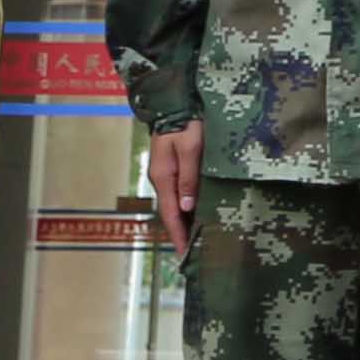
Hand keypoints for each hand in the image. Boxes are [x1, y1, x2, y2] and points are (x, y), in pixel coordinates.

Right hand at [147, 118, 198, 251]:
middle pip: (172, 213)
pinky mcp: (172, 167)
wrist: (172, 102)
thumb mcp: (189, 148)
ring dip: (184, 222)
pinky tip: (196, 213)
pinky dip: (186, 207)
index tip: (185, 256)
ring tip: (198, 240)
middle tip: (194, 255)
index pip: (171, 215)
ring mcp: (165, 174)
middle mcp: (162, 179)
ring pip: (175, 205)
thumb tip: (187, 207)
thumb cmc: (184, 123)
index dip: (179, 236)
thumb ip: (188, 177)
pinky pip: (179, 193)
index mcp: (163, 177)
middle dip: (181, 234)